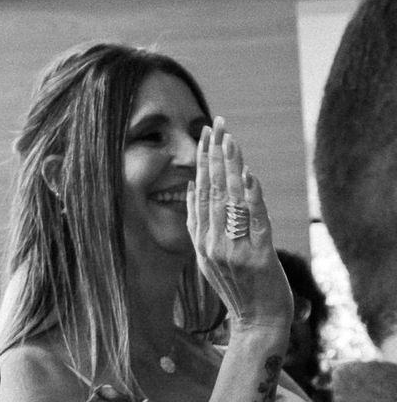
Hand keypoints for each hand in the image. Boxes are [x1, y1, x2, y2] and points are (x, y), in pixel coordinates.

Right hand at [185, 118, 292, 337]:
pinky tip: (250, 177)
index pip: (200, 191)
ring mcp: (233, 250)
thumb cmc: (239, 290)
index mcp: (199, 240)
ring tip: (231, 141)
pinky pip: (254, 222)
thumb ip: (199, 226)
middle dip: (214, 155)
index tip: (206, 136)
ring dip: (231, 168)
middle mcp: (212, 242)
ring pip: (230, 201)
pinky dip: (252, 198)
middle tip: (217, 126)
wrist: (258, 324)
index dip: (203, 162)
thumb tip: (192, 190)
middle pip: (212, 190)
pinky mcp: (257, 259)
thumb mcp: (208, 258)